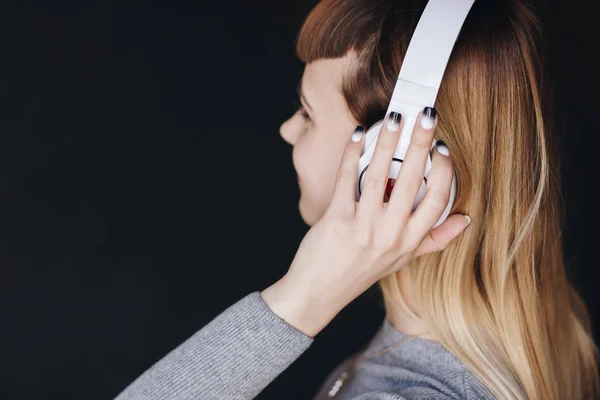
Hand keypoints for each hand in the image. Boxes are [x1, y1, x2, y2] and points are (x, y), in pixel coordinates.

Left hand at [261, 108, 470, 337]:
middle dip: (421, 143)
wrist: (319, 292)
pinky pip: (347, 179)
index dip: (444, 170)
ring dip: (388, 143)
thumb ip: (433, 239)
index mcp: (409, 242)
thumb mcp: (402, 260)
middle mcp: (390, 236)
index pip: (438, 200)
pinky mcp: (336, 220)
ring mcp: (363, 228)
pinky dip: (352, 154)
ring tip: (395, 117)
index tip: (442, 146)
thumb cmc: (361, 271)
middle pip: (413, 181)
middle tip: (427, 115)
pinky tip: (358, 135)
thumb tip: (464, 219)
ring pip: (380, 176)